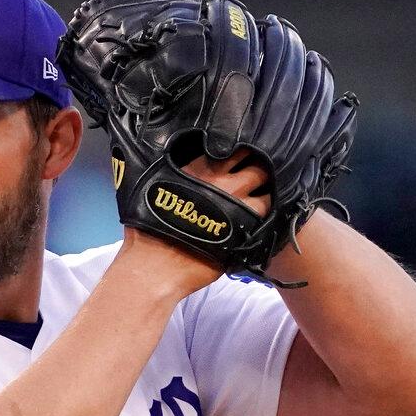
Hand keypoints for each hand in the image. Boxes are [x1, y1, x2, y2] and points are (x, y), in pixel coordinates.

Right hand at [117, 148, 271, 298]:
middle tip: (256, 179)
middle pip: (257, 167)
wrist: (155, 266)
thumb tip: (177, 165)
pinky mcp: (245, 232)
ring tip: (259, 203)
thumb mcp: (150, 188)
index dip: (240, 153)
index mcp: (199, 169)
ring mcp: (237, 207)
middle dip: (259, 172)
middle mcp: (223, 183)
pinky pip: (267, 220)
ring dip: (265, 197)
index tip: (241, 158)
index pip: (233, 150)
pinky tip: (258, 223)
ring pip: (268, 194)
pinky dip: (265, 220)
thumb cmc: (147, 231)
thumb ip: (170, 173)